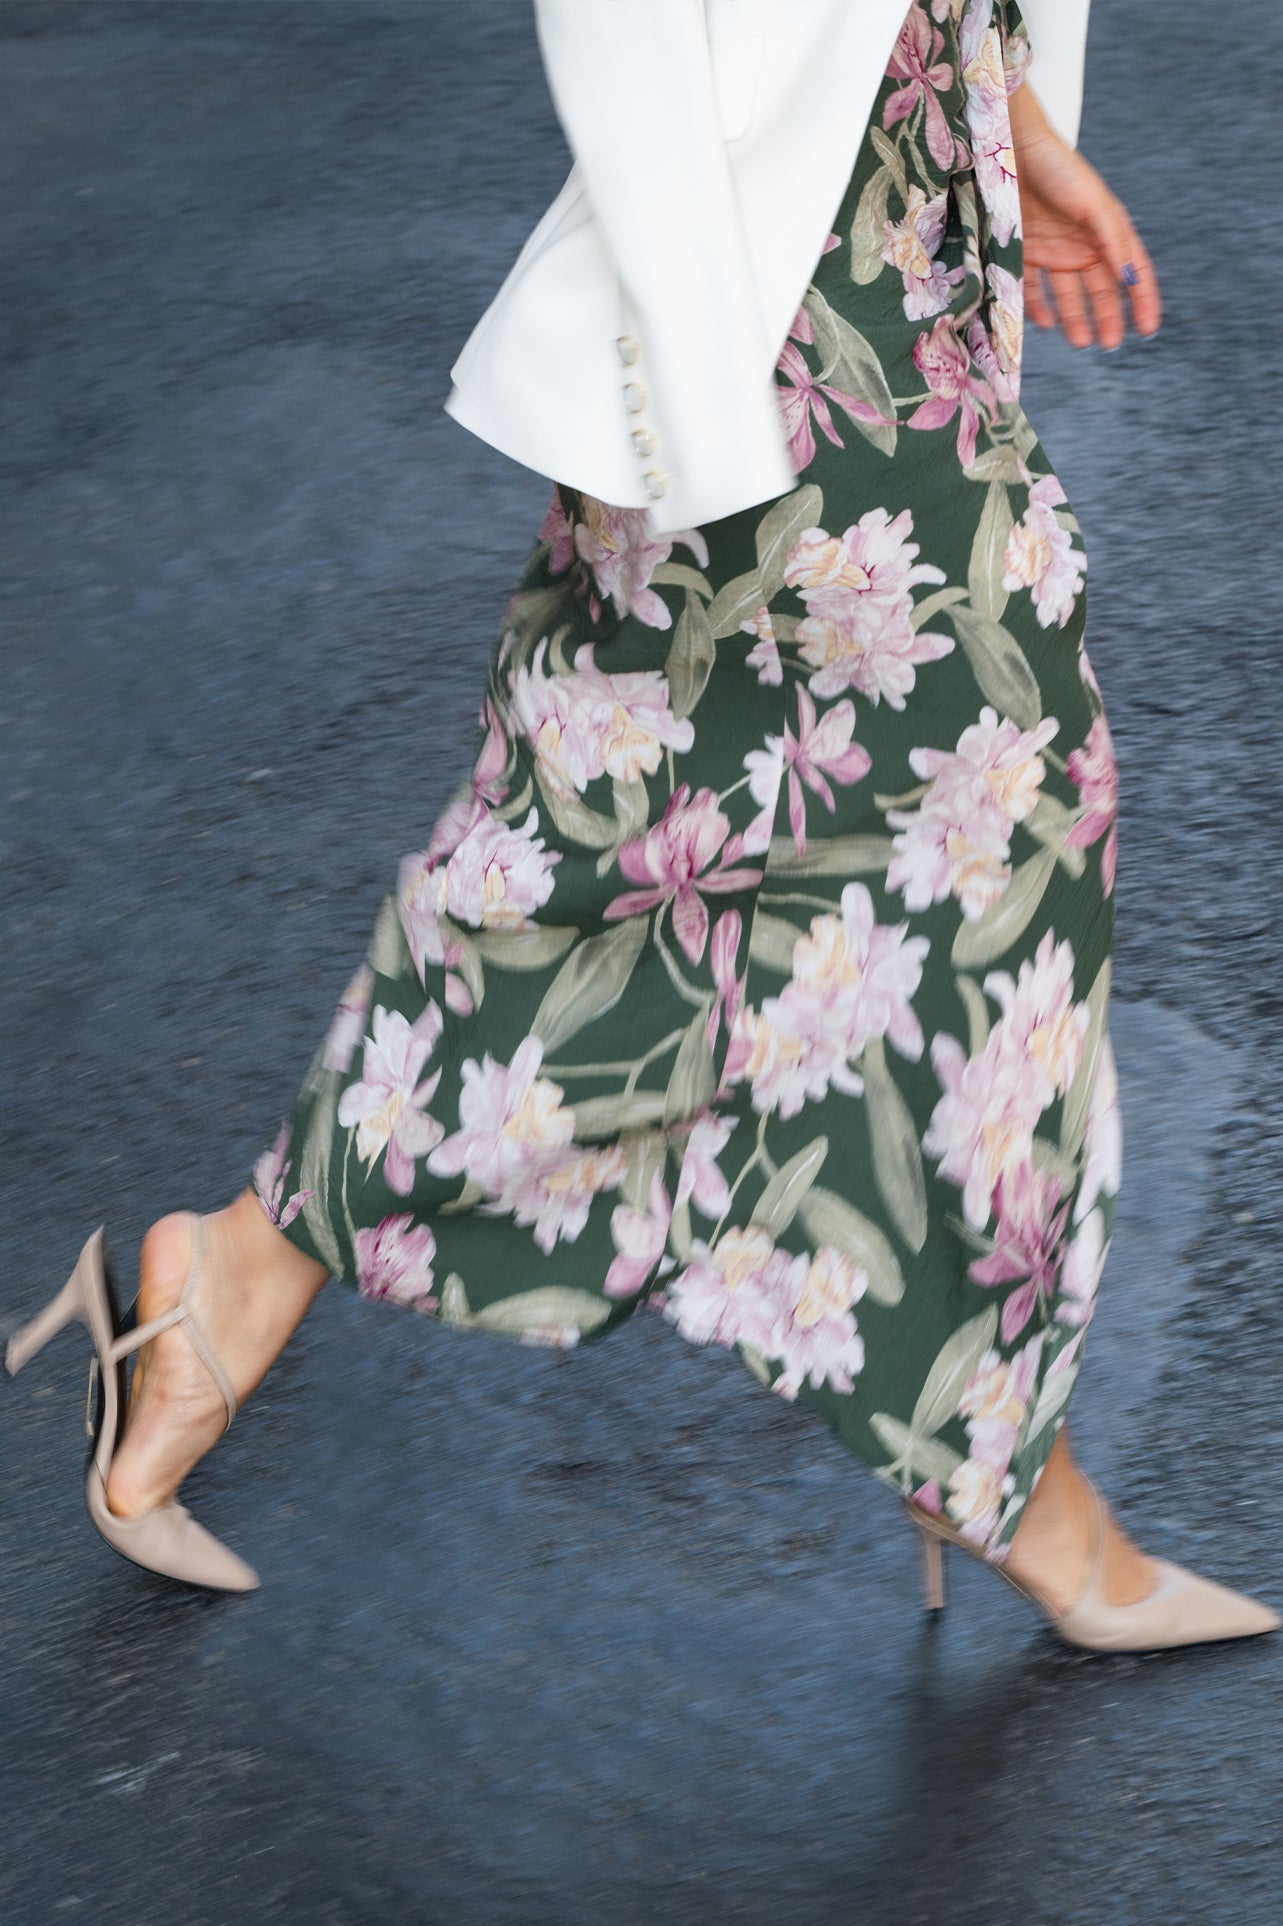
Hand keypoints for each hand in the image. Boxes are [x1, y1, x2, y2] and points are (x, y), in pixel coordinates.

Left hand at [1009, 84, 1161, 349]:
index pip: (1133, 272)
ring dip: (1076, 319)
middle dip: (1108, 318)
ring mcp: (1054, 251)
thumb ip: (1113, 242)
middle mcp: (1083, 245)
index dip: (1143, 300)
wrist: (1014, 151)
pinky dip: (1040, 308)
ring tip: (1081, 342)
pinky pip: (1034, 289)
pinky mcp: (1025, 253)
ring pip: (1068, 295)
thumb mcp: (1094, 206)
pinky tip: (1047, 324)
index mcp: (1108, 232)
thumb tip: (1129, 280)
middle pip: (1101, 290)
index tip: (1148, 329)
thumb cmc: (1060, 171)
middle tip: (1109, 345)